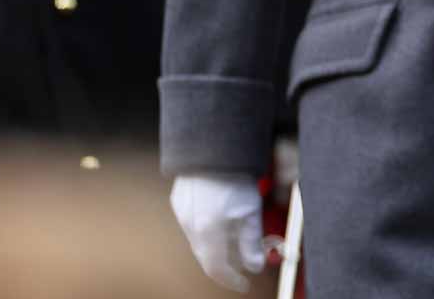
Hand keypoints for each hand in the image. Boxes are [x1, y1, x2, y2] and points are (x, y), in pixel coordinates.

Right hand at [170, 173, 265, 291]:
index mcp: (208, 230)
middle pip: (206, 257)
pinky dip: (207, 231)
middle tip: (243, 264)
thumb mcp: (250, 212)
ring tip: (236, 235)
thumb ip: (251, 242)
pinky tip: (221, 218)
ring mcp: (181, 214)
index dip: (230, 279)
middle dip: (225, 264)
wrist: (214, 149)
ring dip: (216, 247)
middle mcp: (190, 226)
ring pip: (198, 242)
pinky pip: (192, 226)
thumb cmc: (236, 178)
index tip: (244, 284)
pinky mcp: (178, 204)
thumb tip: (256, 267)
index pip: (216, 268)